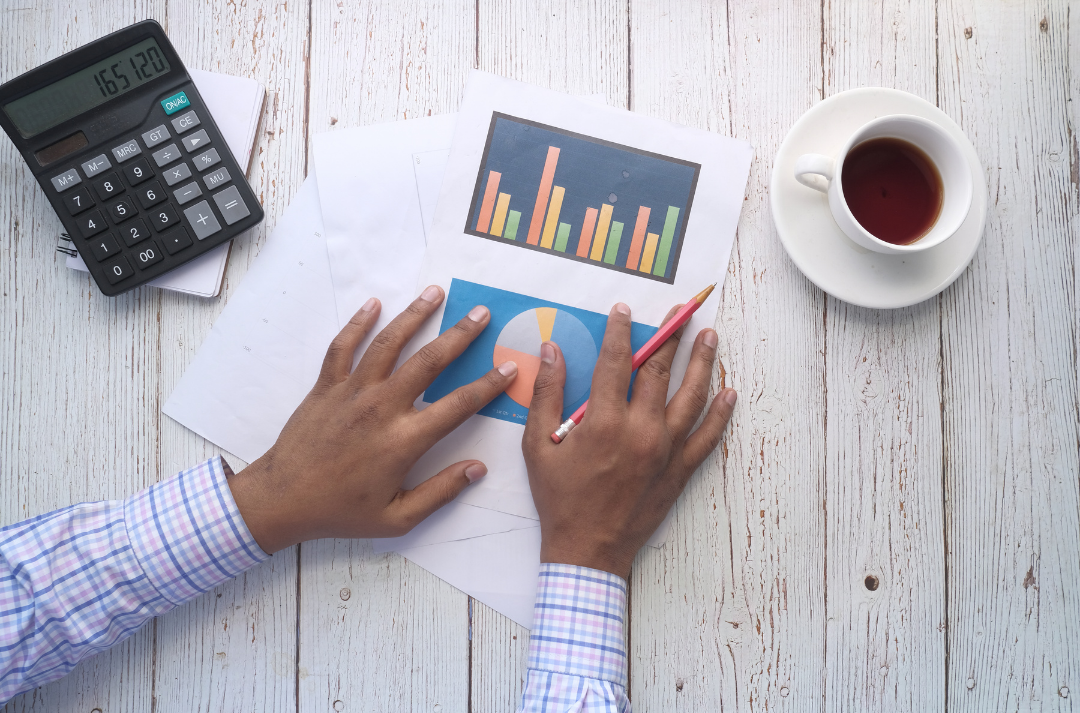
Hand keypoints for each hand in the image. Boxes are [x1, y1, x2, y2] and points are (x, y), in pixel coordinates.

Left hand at [228, 286, 517, 552]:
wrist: (282, 500)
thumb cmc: (340, 512)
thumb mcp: (397, 518)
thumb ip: (441, 492)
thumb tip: (478, 470)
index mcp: (404, 440)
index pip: (458, 405)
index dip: (488, 385)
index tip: (509, 367)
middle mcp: (382, 407)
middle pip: (429, 361)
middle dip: (459, 335)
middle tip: (481, 314)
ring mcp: (352, 392)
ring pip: (389, 344)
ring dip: (414, 315)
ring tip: (435, 293)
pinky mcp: (326, 386)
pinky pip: (344, 347)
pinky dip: (359, 323)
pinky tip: (374, 304)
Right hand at [522, 302, 735, 579]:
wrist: (588, 550)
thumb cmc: (560, 499)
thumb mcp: (537, 446)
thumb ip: (545, 394)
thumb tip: (550, 351)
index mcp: (604, 422)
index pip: (614, 361)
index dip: (619, 331)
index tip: (623, 310)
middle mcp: (641, 431)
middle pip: (658, 371)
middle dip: (668, 336)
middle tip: (680, 312)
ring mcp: (666, 451)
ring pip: (691, 397)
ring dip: (702, 363)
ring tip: (710, 337)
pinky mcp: (680, 471)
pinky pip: (707, 437)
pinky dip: (720, 414)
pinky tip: (728, 393)